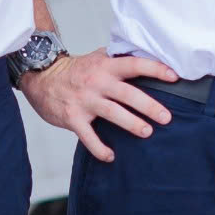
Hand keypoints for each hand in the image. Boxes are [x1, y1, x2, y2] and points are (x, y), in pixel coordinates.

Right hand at [20, 49, 177, 164]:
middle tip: (166, 117)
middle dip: (149, 106)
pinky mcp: (72, 117)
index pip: (134, 65)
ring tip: (147, 132)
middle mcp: (97, 82)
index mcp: (105, 66)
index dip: (155, 69)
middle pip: (128, 93)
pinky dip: (99, 148)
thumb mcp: (96, 58)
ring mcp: (84, 100)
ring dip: (132, 124)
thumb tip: (145, 59)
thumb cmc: (74, 70)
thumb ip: (117, 60)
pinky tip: (110, 156)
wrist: (41, 77)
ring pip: (112, 113)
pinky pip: (88, 136)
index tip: (174, 77)